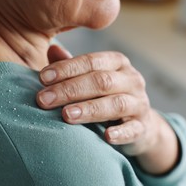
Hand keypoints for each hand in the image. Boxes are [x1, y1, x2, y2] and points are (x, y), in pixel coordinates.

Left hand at [37, 45, 178, 173]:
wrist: (139, 125)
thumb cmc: (107, 98)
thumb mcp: (91, 79)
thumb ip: (73, 68)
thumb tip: (52, 50)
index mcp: (117, 63)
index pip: (91, 61)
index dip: (67, 69)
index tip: (42, 78)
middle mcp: (131, 80)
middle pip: (101, 81)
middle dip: (70, 90)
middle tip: (44, 100)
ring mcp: (139, 104)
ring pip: (116, 103)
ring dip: (90, 109)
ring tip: (66, 116)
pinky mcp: (142, 127)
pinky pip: (133, 129)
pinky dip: (120, 133)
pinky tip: (106, 136)